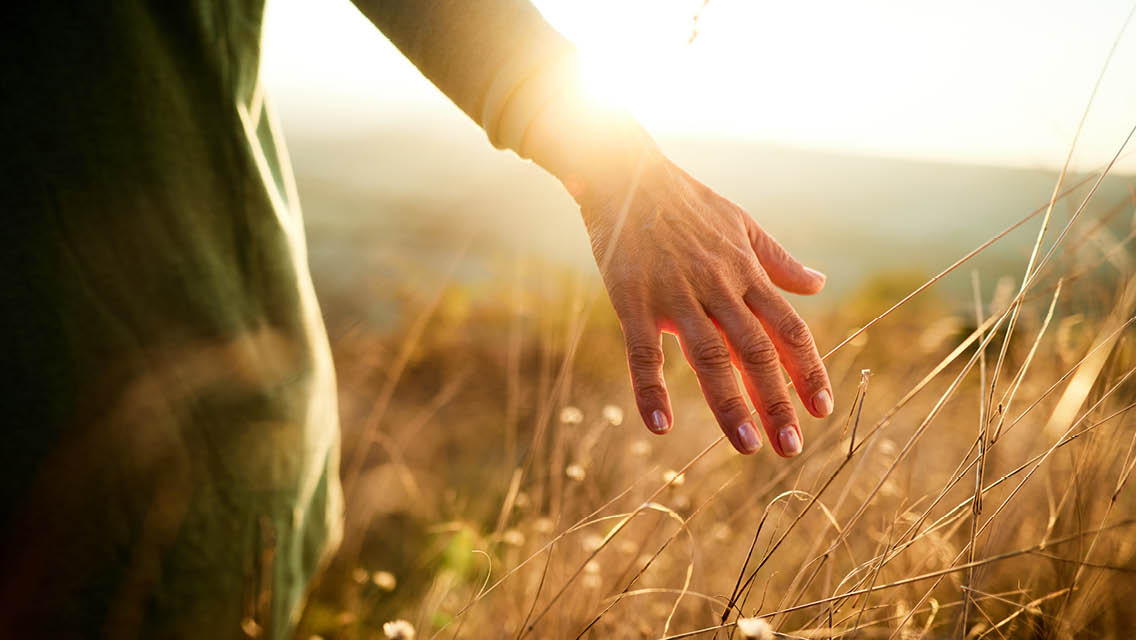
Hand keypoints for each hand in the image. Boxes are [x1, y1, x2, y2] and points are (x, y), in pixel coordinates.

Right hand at [575, 153, 833, 456]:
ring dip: (730, 403)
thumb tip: (819, 284)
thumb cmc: (685, 201)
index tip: (823, 409)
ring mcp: (675, 295)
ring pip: (709, 356)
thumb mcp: (742, 225)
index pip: (787, 329)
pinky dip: (651, 389)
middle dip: (777, 400)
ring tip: (748, 446)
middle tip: (791, 447)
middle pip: (755, 351)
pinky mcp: (633, 299)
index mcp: (745, 272)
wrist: (626, 173)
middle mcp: (718, 287)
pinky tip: (660, 427)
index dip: (806, 370)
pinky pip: (643, 351)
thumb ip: (779, 261)